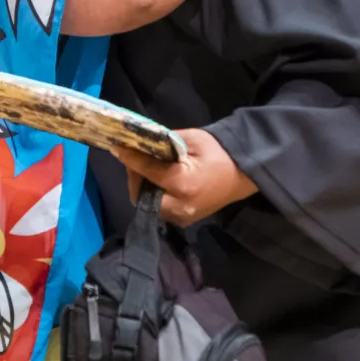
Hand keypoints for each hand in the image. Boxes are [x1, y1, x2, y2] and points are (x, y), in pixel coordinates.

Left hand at [112, 128, 257, 227]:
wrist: (243, 174)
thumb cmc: (219, 152)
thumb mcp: (192, 139)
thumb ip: (163, 142)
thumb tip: (139, 141)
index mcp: (184, 184)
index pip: (147, 171)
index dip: (129, 158)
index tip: (116, 147)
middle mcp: (180, 206)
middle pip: (141, 195)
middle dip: (134, 177)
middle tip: (134, 159)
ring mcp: (183, 217)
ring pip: (147, 204)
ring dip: (141, 186)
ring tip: (144, 168)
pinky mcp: (184, 220)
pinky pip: (158, 209)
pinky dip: (152, 195)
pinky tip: (156, 180)